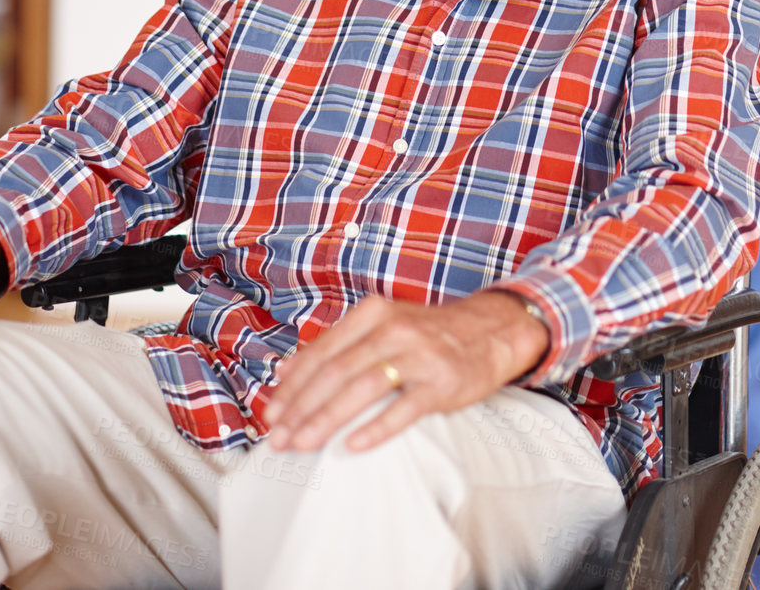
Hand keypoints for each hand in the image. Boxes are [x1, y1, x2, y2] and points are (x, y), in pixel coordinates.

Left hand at [264, 289, 548, 454]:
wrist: (490, 330)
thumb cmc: (428, 335)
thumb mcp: (382, 325)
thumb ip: (336, 345)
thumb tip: (284, 371)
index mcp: (374, 313)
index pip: (322, 352)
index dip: (292, 386)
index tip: (269, 415)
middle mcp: (394, 329)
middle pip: (336, 371)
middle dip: (301, 408)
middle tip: (278, 439)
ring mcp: (420, 355)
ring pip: (363, 388)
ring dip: (327, 419)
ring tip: (302, 445)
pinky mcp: (442, 381)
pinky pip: (404, 408)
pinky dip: (376, 428)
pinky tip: (353, 446)